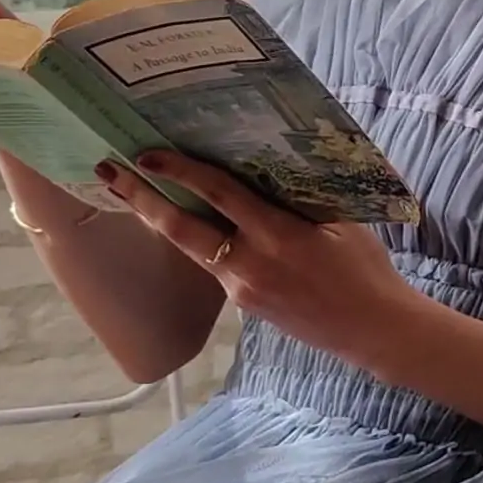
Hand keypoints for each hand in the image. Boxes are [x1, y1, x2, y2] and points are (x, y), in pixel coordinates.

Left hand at [96, 149, 417, 378]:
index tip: (147, 153)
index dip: (180, 171)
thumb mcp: (340, 220)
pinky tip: (193, 223)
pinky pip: (215, 264)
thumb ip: (299, 195)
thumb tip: (266, 162)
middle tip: (108, 170)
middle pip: (180, 228)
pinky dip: (199, 240)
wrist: (374, 329)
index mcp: (277, 235)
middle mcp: (250, 263)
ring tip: (132, 194)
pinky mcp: (243, 304)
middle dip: (140, 198)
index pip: (218, 193)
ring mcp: (241, 289)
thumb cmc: (364, 268)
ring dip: (160, 219)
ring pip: (191, 247)